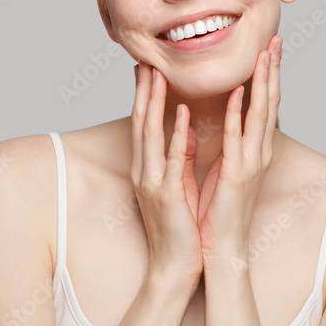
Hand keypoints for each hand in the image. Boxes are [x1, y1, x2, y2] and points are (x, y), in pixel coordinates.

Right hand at [130, 62, 203, 288]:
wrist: (174, 266)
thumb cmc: (180, 227)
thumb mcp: (177, 184)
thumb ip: (180, 155)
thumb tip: (185, 127)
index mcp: (147, 168)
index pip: (143, 124)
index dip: (144, 95)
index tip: (148, 67)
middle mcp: (144, 171)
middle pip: (140, 122)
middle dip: (143, 90)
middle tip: (146, 59)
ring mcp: (152, 182)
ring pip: (150, 135)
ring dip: (154, 103)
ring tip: (158, 75)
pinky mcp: (167, 194)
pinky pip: (171, 159)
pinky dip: (176, 134)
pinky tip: (181, 113)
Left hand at [197, 35, 282, 262]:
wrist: (222, 249)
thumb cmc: (219, 211)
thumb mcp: (225, 167)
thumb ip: (229, 140)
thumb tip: (228, 113)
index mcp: (254, 150)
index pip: (265, 104)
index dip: (269, 75)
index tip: (269, 47)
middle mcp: (259, 153)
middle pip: (270, 102)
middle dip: (273, 70)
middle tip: (276, 38)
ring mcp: (252, 163)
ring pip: (261, 114)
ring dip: (263, 82)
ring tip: (266, 54)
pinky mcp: (239, 175)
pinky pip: (239, 138)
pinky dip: (240, 114)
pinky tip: (242, 92)